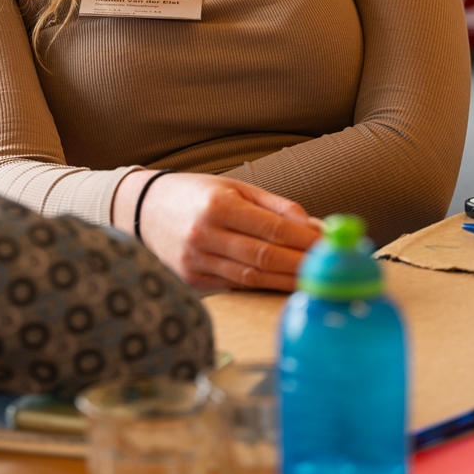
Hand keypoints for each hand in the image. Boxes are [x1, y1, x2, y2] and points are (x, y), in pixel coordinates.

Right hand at [116, 171, 322, 292]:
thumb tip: (316, 227)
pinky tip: (282, 283)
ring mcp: (196, 260)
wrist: (141, 209)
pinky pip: (235, 285)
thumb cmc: (195, 194)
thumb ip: (278, 207)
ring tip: (315, 280)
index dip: (307, 242)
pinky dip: (262, 286)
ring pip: (253, 277)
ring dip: (287, 281)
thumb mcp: (236, 188)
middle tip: (331, 270)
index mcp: (219, 204)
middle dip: (303, 265)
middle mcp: (205, 234)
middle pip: (266, 257)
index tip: (332, 247)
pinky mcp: (192, 280)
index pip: (274, 229)